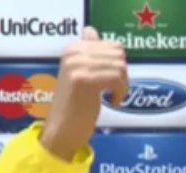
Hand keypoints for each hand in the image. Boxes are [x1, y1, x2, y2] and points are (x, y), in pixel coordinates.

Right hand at [39, 26, 128, 160]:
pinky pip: (117, 78)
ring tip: (112, 97)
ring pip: (120, 66)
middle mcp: (73, 52)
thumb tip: (91, 30)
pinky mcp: (83, 79)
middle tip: (114, 91)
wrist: (62, 129)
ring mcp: (77, 65)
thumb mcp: (81, 74)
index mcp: (73, 48)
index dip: (120, 65)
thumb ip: (88, 53)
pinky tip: (112, 102)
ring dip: (123, 85)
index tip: (111, 82)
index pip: (114, 46)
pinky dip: (120, 92)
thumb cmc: (75, 105)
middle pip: (119, 55)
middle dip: (123, 75)